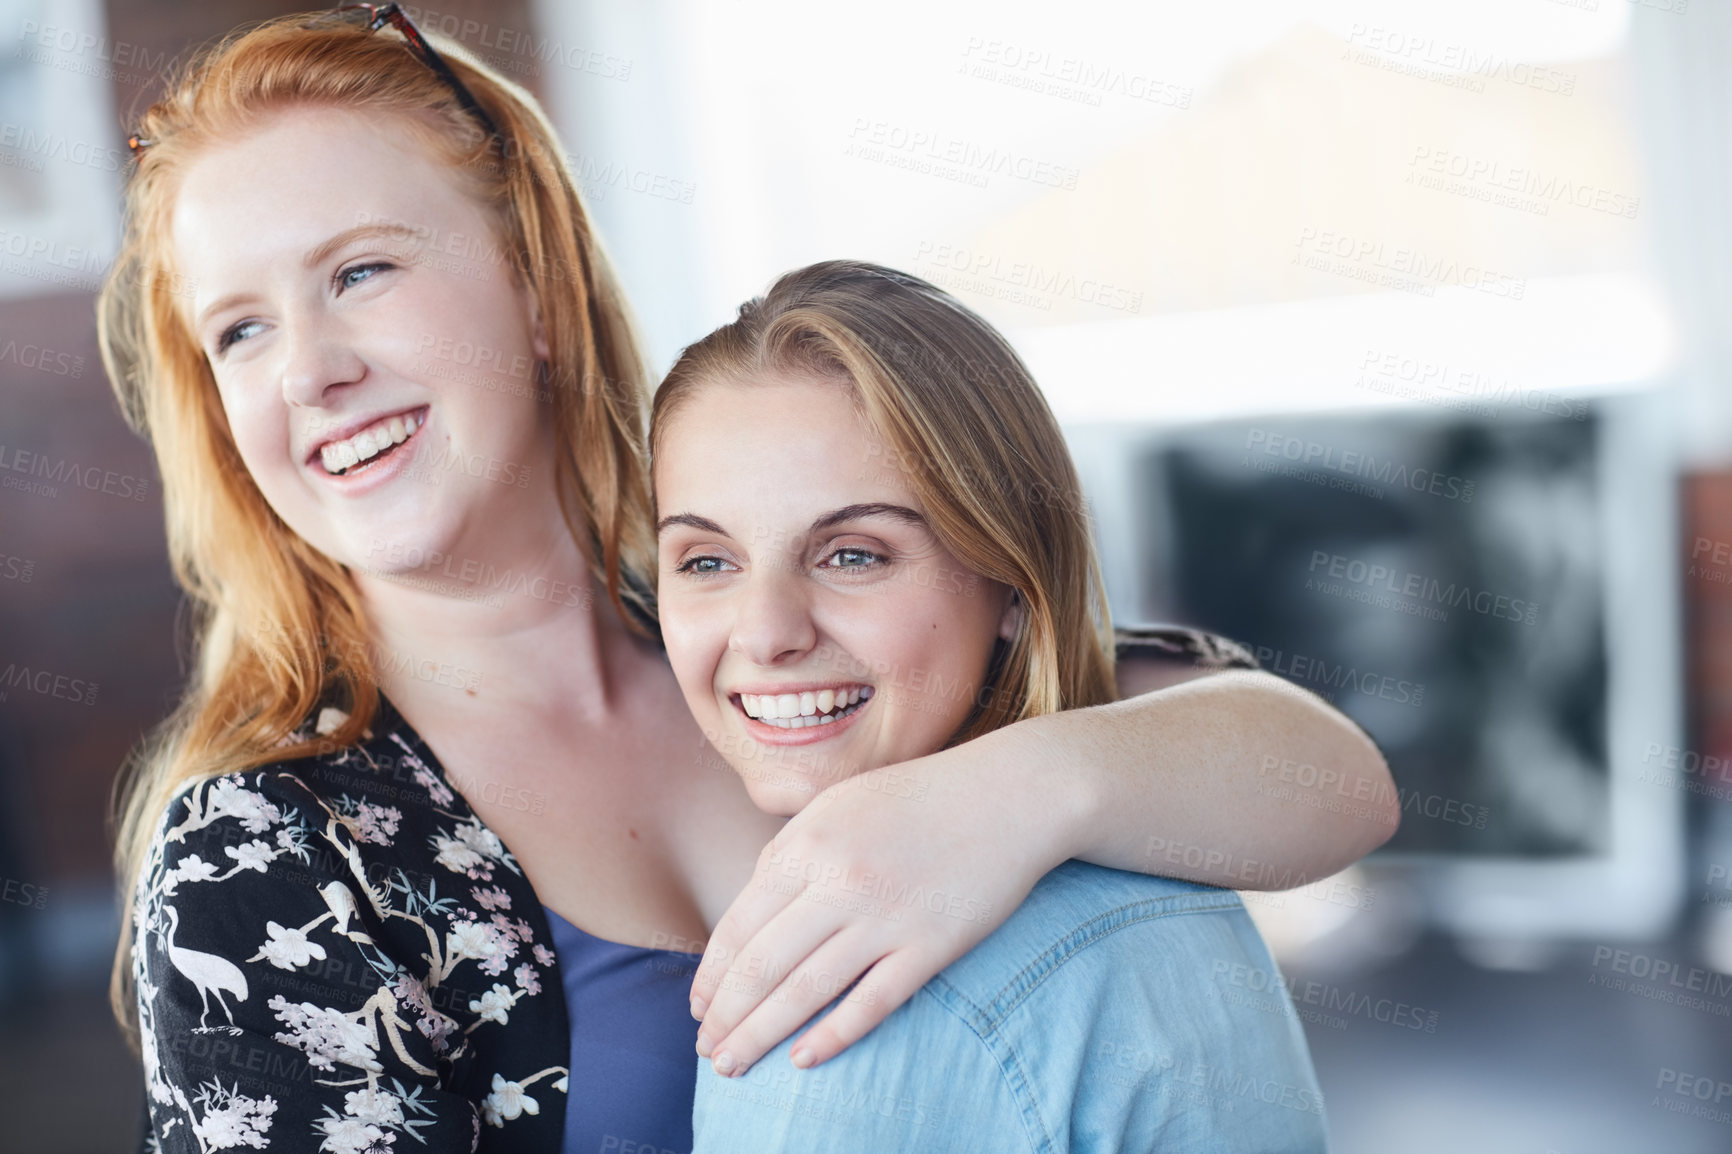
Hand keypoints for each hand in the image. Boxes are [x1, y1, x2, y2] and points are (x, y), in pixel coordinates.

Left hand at [688, 741, 1080, 1076]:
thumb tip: (750, 908)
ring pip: (804, 991)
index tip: (699, 1007)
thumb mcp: (838, 805)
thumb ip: (791, 851)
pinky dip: (832, 1036)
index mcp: (807, 844)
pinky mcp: (930, 946)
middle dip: (725, 1016)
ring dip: (760, 1034)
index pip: (739, 924)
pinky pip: (870, 1002)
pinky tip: (802, 1059)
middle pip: (761, 966)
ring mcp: (884, 916)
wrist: (1010, 796)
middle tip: (706, 1048)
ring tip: (732, 1063)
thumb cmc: (920, 798)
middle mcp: (838, 881)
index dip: (712, 975)